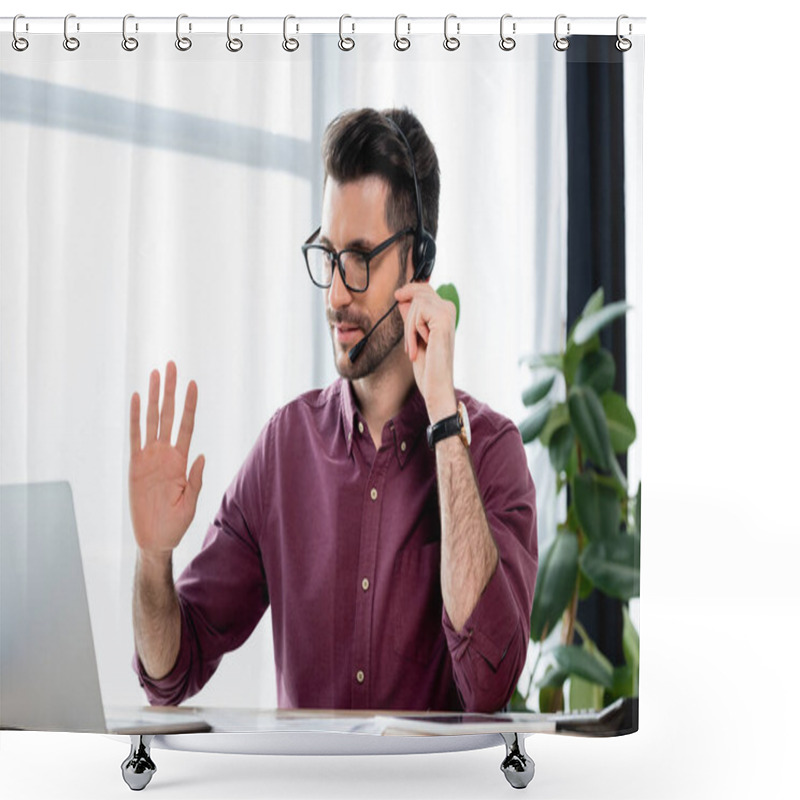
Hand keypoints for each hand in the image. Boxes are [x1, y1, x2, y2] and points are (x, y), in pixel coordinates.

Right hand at [129, 361, 204, 558]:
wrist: (155, 539)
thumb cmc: (176, 523)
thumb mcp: (191, 503)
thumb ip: (195, 480)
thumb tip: (202, 455)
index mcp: (182, 460)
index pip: (187, 425)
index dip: (190, 405)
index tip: (193, 383)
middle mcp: (166, 454)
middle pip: (169, 415)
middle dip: (171, 390)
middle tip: (172, 365)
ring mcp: (150, 457)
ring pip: (152, 419)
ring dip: (154, 396)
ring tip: (155, 373)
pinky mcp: (135, 465)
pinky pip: (134, 437)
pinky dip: (135, 418)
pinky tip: (137, 399)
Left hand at [395, 283, 457, 421]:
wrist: (436, 384)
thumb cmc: (428, 366)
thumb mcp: (414, 336)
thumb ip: (411, 317)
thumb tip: (402, 298)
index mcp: (445, 312)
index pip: (425, 289)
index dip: (410, 290)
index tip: (397, 296)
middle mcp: (449, 309)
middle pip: (418, 294)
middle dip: (408, 317)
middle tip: (409, 343)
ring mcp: (447, 312)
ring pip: (416, 302)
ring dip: (409, 327)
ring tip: (414, 348)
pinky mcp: (442, 318)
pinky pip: (418, 312)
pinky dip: (413, 331)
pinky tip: (420, 347)